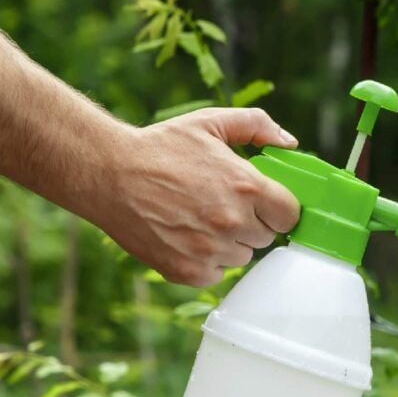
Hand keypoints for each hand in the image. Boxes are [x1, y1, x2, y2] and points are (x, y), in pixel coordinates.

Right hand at [98, 108, 300, 286]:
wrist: (108, 173)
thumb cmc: (160, 147)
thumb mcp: (210, 123)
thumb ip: (256, 125)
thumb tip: (289, 142)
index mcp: (246, 187)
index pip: (290, 215)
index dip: (277, 208)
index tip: (263, 203)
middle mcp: (233, 222)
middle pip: (266, 237)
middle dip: (250, 222)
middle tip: (221, 205)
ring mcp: (210, 250)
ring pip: (241, 256)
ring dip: (228, 243)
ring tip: (199, 218)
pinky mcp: (188, 271)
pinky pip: (216, 274)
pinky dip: (206, 261)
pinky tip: (186, 236)